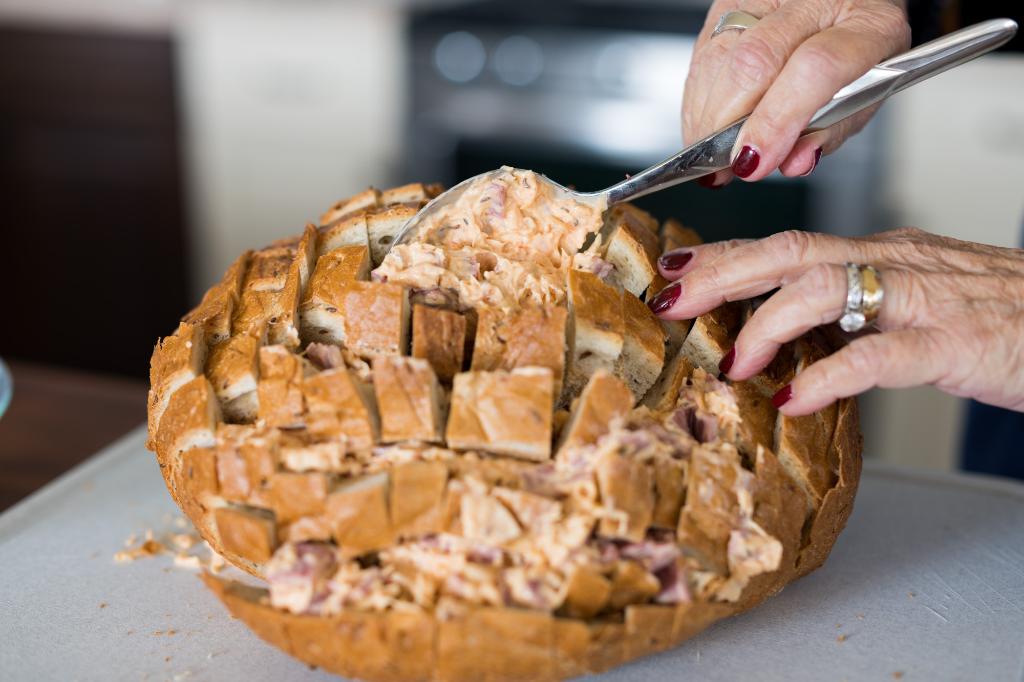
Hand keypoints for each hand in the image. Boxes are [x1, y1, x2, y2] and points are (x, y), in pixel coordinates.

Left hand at [648, 228, 1023, 415]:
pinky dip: (829, 375)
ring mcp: (928, 298)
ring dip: (767, 322)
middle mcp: (898, 263)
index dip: (726, 258)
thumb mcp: (921, 303)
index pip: (789, 245)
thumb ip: (860, 313)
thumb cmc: (1008, 320)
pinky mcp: (957, 342)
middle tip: (669, 300)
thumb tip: (793, 337)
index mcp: (885, 255)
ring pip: (826, 285)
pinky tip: (795, 398)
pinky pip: (880, 354)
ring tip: (735, 362)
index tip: (675, 273)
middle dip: (721, 274)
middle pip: (791, 251)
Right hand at [684, 0, 909, 184]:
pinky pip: (702, 50)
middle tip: (723, 166)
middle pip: (756, 59)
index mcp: (868, 25)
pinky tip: (705, 123)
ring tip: (711, 152)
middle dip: (728, 124)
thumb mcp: (861, 101)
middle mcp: (818, 0)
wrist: (845, 14)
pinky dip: (696, 97)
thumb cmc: (859, 58)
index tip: (753, 160)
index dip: (777, 120)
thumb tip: (792, 161)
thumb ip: (828, 132)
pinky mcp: (733, 2)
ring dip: (706, 115)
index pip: (815, 68)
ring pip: (720, 54)